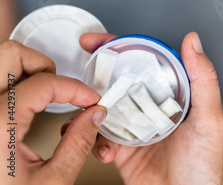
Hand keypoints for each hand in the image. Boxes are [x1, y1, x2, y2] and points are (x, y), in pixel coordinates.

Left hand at [0, 40, 106, 183]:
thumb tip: (93, 115)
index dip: (76, 88)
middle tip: (63, 90)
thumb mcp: (53, 181)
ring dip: (27, 71)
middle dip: (44, 66)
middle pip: (9, 55)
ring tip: (47, 95)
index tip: (91, 100)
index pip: (43, 83)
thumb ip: (78, 142)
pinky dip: (15, 86)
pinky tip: (28, 106)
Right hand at [79, 32, 222, 184]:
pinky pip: (100, 140)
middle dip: (98, 74)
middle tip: (83, 68)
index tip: (104, 41)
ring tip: (88, 115)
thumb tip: (194, 44)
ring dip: (90, 110)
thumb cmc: (206, 168)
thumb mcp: (210, 121)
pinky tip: (105, 150)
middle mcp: (153, 112)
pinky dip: (95, 143)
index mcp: (174, 99)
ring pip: (104, 110)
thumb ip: (204, 82)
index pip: (148, 66)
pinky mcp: (124, 152)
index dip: (126, 50)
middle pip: (121, 84)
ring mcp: (137, 131)